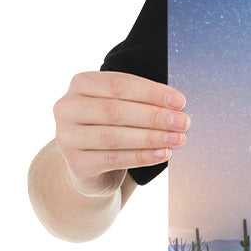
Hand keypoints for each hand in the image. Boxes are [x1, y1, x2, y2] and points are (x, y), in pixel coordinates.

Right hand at [53, 72, 189, 195]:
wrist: (91, 166)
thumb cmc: (113, 127)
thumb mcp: (124, 107)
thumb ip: (143, 102)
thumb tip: (177, 106)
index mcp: (81, 84)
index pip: (118, 84)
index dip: (151, 92)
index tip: (179, 101)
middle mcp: (67, 108)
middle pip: (115, 110)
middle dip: (154, 116)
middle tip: (183, 122)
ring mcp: (67, 137)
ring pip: (114, 136)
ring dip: (151, 137)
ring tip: (178, 139)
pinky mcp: (76, 163)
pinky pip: (114, 159)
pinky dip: (142, 156)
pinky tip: (163, 154)